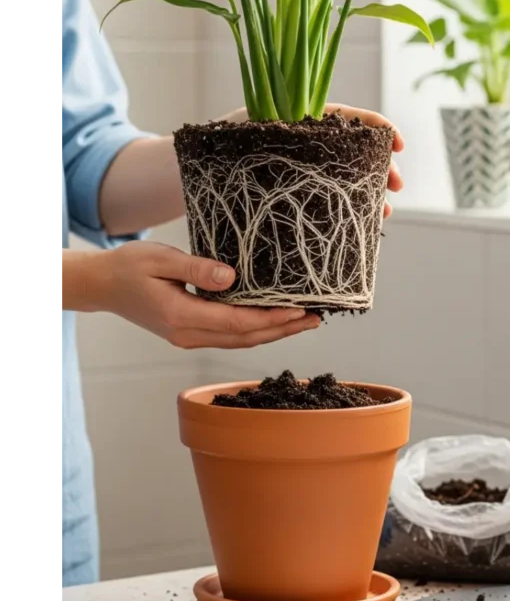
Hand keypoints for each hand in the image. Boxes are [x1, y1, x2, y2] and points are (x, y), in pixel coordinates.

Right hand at [76, 242, 319, 348]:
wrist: (103, 284)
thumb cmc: (129, 266)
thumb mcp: (160, 259)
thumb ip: (196, 270)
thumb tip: (232, 278)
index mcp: (180, 317)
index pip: (236, 323)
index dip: (270, 318)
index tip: (298, 310)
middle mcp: (187, 335)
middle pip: (244, 338)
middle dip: (282, 329)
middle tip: (314, 318)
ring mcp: (188, 338)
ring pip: (239, 341)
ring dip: (272, 332)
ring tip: (303, 321)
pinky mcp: (189, 333)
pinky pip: (229, 336)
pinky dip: (255, 330)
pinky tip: (272, 321)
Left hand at [220, 103, 403, 217]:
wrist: (188, 177)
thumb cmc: (210, 153)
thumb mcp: (242, 136)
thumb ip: (271, 134)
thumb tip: (306, 143)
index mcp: (296, 119)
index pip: (346, 116)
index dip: (376, 127)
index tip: (397, 143)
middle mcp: (304, 144)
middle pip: (354, 150)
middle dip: (381, 167)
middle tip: (397, 186)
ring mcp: (302, 170)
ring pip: (346, 178)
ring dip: (370, 193)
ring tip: (384, 213)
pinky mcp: (297, 193)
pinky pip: (329, 198)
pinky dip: (349, 209)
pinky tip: (363, 223)